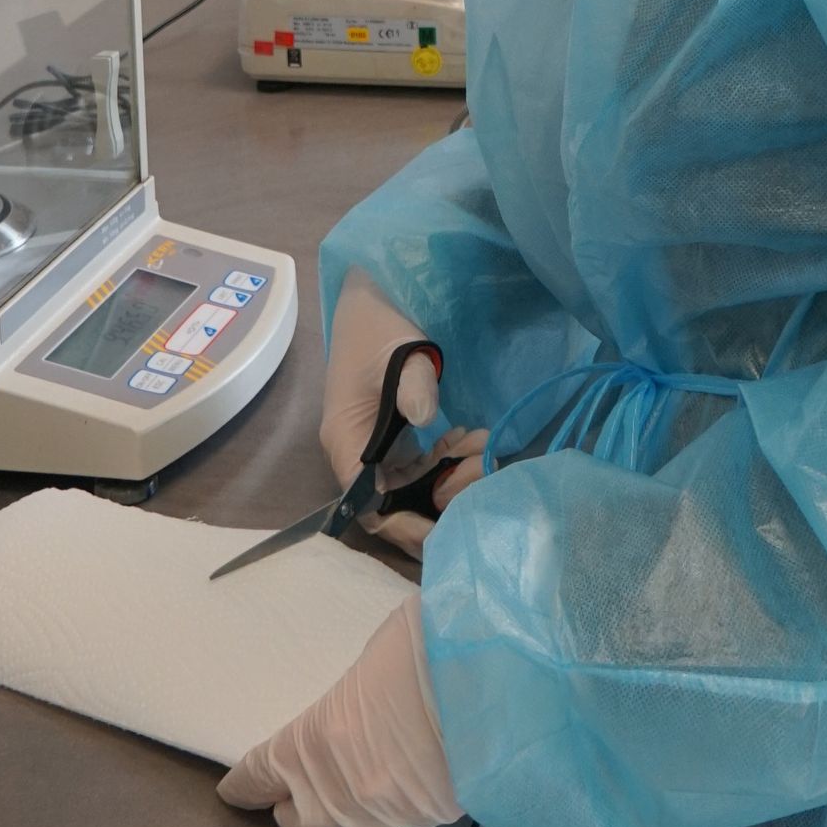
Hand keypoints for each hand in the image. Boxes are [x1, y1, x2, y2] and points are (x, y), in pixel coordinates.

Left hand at [218, 592, 460, 826]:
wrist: (497, 682)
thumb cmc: (428, 648)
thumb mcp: (376, 652)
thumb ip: (355, 690)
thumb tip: (363, 695)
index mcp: (314, 740)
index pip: (260, 776)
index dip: (244, 784)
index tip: (234, 790)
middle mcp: (340, 790)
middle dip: (292, 811)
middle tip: (296, 794)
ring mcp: (386, 814)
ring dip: (342, 822)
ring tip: (350, 797)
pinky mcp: (429, 823)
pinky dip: (391, 814)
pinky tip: (402, 790)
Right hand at [322, 271, 485, 553]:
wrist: (370, 297)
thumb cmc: (380, 325)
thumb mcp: (402, 351)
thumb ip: (415, 384)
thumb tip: (425, 417)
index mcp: (345, 439)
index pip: (368, 503)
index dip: (403, 523)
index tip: (443, 529)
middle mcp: (353, 450)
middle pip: (389, 502)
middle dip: (435, 500)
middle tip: (477, 484)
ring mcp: (371, 443)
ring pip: (407, 485)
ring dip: (445, 477)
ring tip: (481, 450)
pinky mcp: (388, 433)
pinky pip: (414, 464)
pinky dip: (443, 459)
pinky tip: (469, 437)